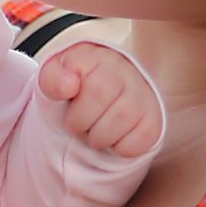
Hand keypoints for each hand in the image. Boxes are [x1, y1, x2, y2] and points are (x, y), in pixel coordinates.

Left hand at [38, 43, 161, 157]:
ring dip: (99, 137)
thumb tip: (69, 86)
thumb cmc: (74, 87)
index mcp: (98, 58)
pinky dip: (120, 148)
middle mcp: (126, 72)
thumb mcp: (53, 78)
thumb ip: (51, 78)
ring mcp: (143, 95)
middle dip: (83, 123)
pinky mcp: (153, 120)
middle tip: (79, 124)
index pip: (93, 89)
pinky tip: (113, 137)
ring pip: (121, 122)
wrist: (101, 93)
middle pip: (105, 103)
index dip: (76, 111)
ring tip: (94, 130)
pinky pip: (138, 142)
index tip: (71, 108)